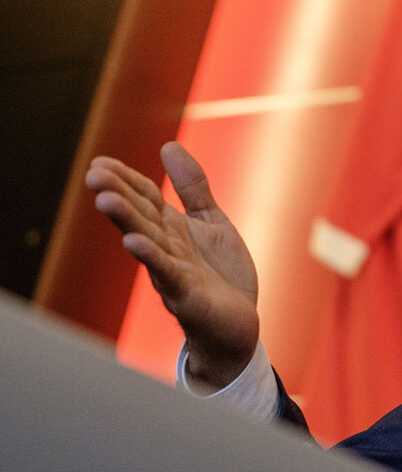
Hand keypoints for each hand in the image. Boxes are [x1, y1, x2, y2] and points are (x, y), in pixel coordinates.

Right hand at [86, 142, 259, 387]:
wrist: (238, 327)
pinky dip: (152, 259)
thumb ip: (192, 188)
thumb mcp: (211, 222)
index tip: (100, 162)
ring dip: (127, 222)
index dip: (126, 181)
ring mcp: (174, 273)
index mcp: (171, 230)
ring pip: (148, 244)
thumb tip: (168, 145)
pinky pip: (168, 275)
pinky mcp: (188, 296)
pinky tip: (136, 243)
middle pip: (140, 219)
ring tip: (106, 201)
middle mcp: (167, 249)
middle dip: (118, 197)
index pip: (144, 199)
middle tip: (94, 176)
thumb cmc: (220, 276)